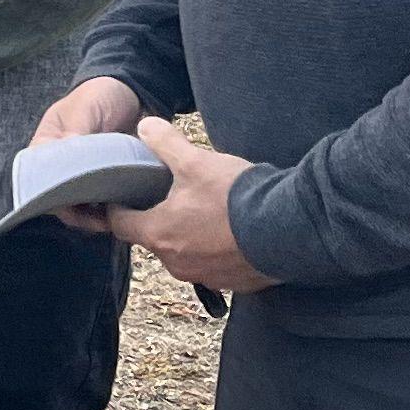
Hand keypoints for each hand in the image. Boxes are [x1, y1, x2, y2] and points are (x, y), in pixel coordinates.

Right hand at [30, 73, 153, 231]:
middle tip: (97, 220)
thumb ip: (75, 133)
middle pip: (58, 197)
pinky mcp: (105, 180)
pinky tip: (122, 213)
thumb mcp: (85, 109)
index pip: (38, 178)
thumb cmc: (100, 96)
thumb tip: (66, 162)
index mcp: (46, 145)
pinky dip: (109, 210)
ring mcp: (83, 174)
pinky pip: (102, 201)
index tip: (70, 206)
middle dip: (75, 212)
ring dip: (93, 215)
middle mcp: (60, 165)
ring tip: (113, 220)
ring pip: (80, 204)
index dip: (50, 196)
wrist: (130, 91)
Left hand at [120, 116, 272, 291]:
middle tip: (173, 196)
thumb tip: (144, 126)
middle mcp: (176, 263)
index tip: (125, 194)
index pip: (120, 224)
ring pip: (185, 254)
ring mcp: (205, 277)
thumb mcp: (195, 162)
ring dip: (190, 236)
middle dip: (159, 218)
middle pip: (154, 239)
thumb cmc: (236, 197)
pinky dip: (218, 251)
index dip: (119, 207)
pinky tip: (233, 231)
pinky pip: (215, 266)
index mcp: (158, 235)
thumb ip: (165, 143)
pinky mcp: (233, 283)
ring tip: (207, 212)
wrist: (289, 229)